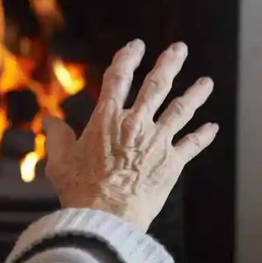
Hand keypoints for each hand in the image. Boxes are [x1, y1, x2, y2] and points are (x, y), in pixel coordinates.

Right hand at [44, 40, 217, 231]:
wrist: (106, 216)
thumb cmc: (80, 189)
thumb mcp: (59, 159)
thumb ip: (56, 136)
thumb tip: (49, 120)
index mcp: (107, 119)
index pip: (118, 77)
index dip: (127, 57)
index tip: (135, 46)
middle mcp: (135, 124)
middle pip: (157, 86)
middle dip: (169, 64)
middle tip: (179, 49)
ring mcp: (157, 142)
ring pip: (181, 110)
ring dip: (195, 93)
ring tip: (205, 81)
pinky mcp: (172, 163)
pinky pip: (192, 144)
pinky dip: (203, 135)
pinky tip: (212, 127)